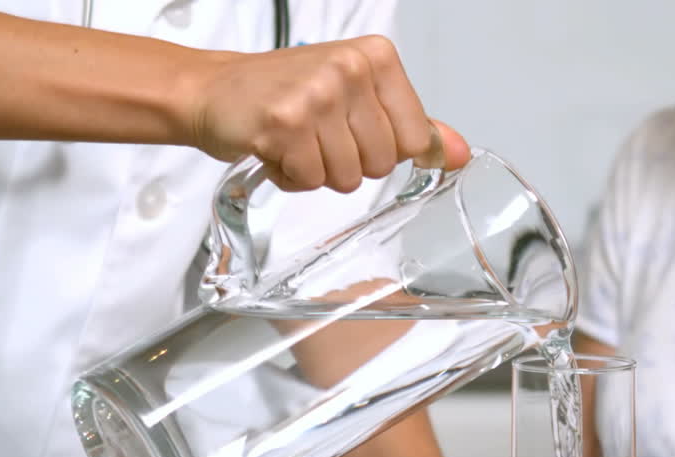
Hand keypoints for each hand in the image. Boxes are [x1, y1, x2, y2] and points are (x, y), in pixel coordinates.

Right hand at [184, 35, 470, 191]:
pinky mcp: (285, 123)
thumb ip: (412, 127)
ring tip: (295, 142)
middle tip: (316, 135)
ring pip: (348, 178)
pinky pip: (310, 181)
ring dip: (318, 172)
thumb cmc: (285, 95)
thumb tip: (460, 154)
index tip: (352, 129)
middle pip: (382, 163)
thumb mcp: (357, 99)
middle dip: (348, 163)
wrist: (214, 92)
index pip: (416, 139)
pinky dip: (291, 178)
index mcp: (376, 57)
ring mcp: (317, 94)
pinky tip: (275, 149)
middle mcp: (350, 68)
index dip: (383, 150)